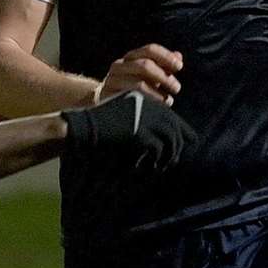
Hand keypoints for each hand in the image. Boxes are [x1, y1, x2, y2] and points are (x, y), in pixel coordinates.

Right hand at [62, 90, 197, 169]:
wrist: (84, 125)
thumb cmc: (102, 125)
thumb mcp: (125, 115)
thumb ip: (144, 122)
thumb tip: (168, 139)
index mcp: (147, 100)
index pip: (172, 118)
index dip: (182, 133)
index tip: (182, 147)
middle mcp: (149, 106)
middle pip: (175, 128)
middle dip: (179, 146)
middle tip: (174, 161)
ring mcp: (144, 118)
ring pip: (170, 140)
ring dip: (169, 156)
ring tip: (161, 167)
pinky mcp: (139, 131)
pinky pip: (158, 149)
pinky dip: (156, 160)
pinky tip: (151, 167)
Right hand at [96, 44, 183, 104]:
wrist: (103, 100)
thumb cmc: (130, 86)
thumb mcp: (148, 74)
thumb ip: (163, 65)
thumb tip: (178, 56)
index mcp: (132, 57)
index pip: (150, 50)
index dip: (166, 56)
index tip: (179, 66)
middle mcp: (121, 64)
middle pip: (145, 64)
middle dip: (164, 76)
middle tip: (176, 87)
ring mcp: (114, 79)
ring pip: (139, 82)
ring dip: (157, 91)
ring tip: (168, 100)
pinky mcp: (110, 94)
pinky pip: (131, 96)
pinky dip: (147, 100)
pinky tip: (157, 105)